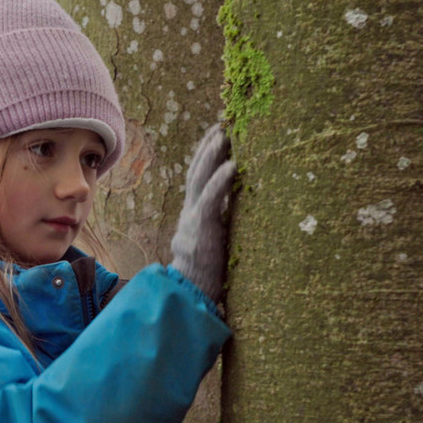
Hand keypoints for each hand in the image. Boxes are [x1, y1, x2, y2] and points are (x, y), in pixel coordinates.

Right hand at [169, 125, 235, 301]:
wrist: (192, 295)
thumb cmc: (207, 274)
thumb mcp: (210, 244)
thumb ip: (215, 225)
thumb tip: (230, 209)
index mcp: (192, 216)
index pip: (196, 181)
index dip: (204, 158)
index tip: (215, 137)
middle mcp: (189, 214)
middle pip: (195, 173)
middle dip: (207, 149)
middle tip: (220, 127)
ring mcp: (193, 221)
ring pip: (199, 181)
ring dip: (211, 155)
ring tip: (223, 136)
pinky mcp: (202, 230)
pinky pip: (211, 200)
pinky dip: (221, 181)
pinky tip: (233, 165)